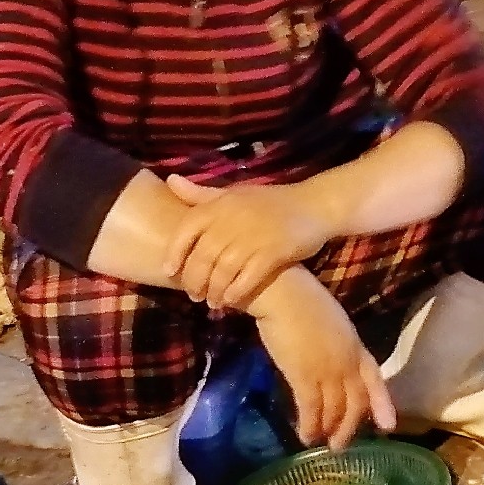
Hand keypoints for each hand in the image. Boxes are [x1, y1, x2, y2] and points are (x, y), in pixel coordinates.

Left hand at [164, 177, 333, 310]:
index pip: (187, 230)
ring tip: (213, 302)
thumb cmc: (270, 201)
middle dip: (194, 280)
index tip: (169, 271)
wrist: (314, 205)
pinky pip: (247, 278)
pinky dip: (236, 292)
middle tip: (193, 294)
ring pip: (223, 271)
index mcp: (220, 204)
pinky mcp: (273, 252)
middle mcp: (232, 220)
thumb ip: (201, 194)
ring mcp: (253, 237)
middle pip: (203, 257)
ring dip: (214, 291)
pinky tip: (231, 301)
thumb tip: (170, 181)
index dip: (175, 253)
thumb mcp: (233, 193)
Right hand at [248, 268, 396, 451]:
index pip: (375, 379)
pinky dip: (310, 426)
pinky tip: (305, 436)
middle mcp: (347, 362)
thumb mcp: (331, 323)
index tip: (388, 426)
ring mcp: (328, 371)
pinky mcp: (305, 377)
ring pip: (335, 409)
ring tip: (320, 443)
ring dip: (328, 429)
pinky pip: (312, 409)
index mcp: (356, 346)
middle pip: (356, 402)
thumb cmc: (302, 302)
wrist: (284, 296)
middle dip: (349, 426)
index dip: (383, 403)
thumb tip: (330, 364)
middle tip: (340, 445)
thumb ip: (336, 345)